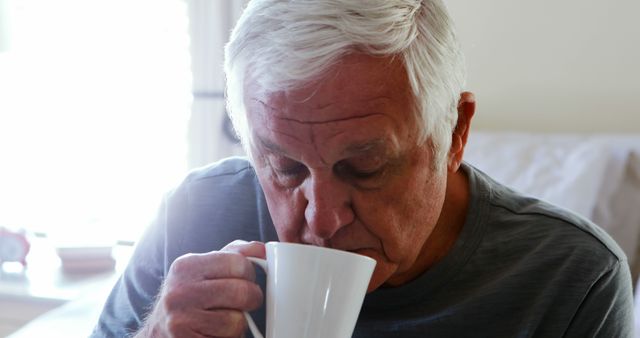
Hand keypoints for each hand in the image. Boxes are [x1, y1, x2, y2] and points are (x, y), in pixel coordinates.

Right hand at [135, 240, 265, 337]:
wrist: (159, 331)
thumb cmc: (189, 296)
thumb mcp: (204, 268)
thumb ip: (234, 253)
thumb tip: (263, 249)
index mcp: (186, 266)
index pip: (237, 262)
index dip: (250, 273)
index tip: (247, 279)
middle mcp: (180, 292)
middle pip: (242, 292)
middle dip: (252, 299)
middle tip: (246, 302)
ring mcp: (181, 321)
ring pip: (237, 321)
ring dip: (239, 323)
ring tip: (225, 319)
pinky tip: (215, 332)